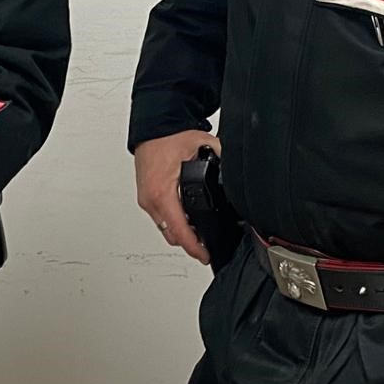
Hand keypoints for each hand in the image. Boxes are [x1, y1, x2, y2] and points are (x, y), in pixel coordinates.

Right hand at [134, 130, 217, 263]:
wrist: (151, 129)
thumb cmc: (168, 137)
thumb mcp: (201, 144)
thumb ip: (221, 156)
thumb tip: (237, 165)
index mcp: (163, 192)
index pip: (179, 229)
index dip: (194, 246)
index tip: (204, 255)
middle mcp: (151, 200)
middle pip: (171, 234)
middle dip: (189, 243)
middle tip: (205, 247)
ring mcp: (146, 200)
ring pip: (164, 228)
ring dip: (180, 233)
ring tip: (198, 234)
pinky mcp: (146, 197)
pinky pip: (160, 218)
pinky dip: (173, 222)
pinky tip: (186, 218)